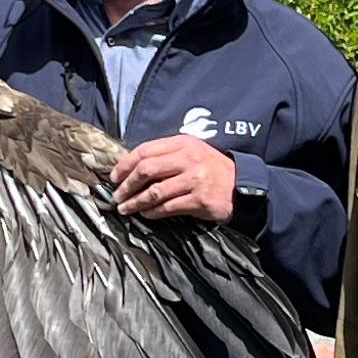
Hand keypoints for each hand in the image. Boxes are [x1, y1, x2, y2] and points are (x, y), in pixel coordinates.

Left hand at [111, 132, 237, 222]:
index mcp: (183, 143)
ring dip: (135, 202)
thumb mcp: (192, 152)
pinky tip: (145, 214)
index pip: (145, 150)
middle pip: (146, 169)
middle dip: (126, 184)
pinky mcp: (199, 200)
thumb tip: (133, 167)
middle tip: (117, 195)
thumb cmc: (212, 169)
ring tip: (125, 208)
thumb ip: (167, 155)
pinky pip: (168, 207)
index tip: (114, 176)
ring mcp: (194, 179)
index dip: (125, 164)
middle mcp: (188, 159)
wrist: (242, 185)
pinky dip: (152, 212)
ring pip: (155, 191)